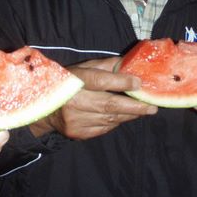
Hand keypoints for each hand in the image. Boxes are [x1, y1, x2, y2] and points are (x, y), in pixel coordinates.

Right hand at [31, 57, 156, 140]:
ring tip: (144, 111)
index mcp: (75, 80)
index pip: (99, 81)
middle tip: (152, 107)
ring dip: (128, 115)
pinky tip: (124, 116)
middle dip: (133, 107)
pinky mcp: (77, 133)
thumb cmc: (69, 81)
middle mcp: (74, 101)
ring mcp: (75, 120)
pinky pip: (103, 128)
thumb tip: (130, 63)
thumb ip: (107, 66)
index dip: (120, 82)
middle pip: (108, 104)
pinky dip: (116, 122)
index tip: (139, 83)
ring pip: (109, 119)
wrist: (45, 107)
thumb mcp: (84, 67)